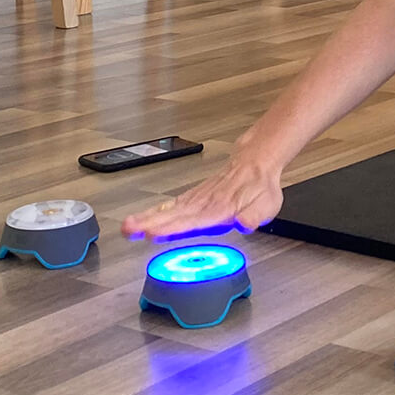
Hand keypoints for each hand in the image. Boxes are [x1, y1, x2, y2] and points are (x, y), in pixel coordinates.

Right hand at [121, 160, 283, 242]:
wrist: (255, 162)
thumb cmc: (259, 186)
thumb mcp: (267, 204)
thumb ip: (254, 215)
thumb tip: (245, 223)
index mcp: (220, 209)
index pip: (192, 221)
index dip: (172, 228)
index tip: (153, 232)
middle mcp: (205, 203)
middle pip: (173, 215)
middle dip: (149, 223)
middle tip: (128, 230)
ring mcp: (197, 199)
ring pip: (168, 210)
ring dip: (146, 218)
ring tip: (127, 227)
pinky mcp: (193, 197)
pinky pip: (171, 205)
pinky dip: (155, 212)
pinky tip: (142, 218)